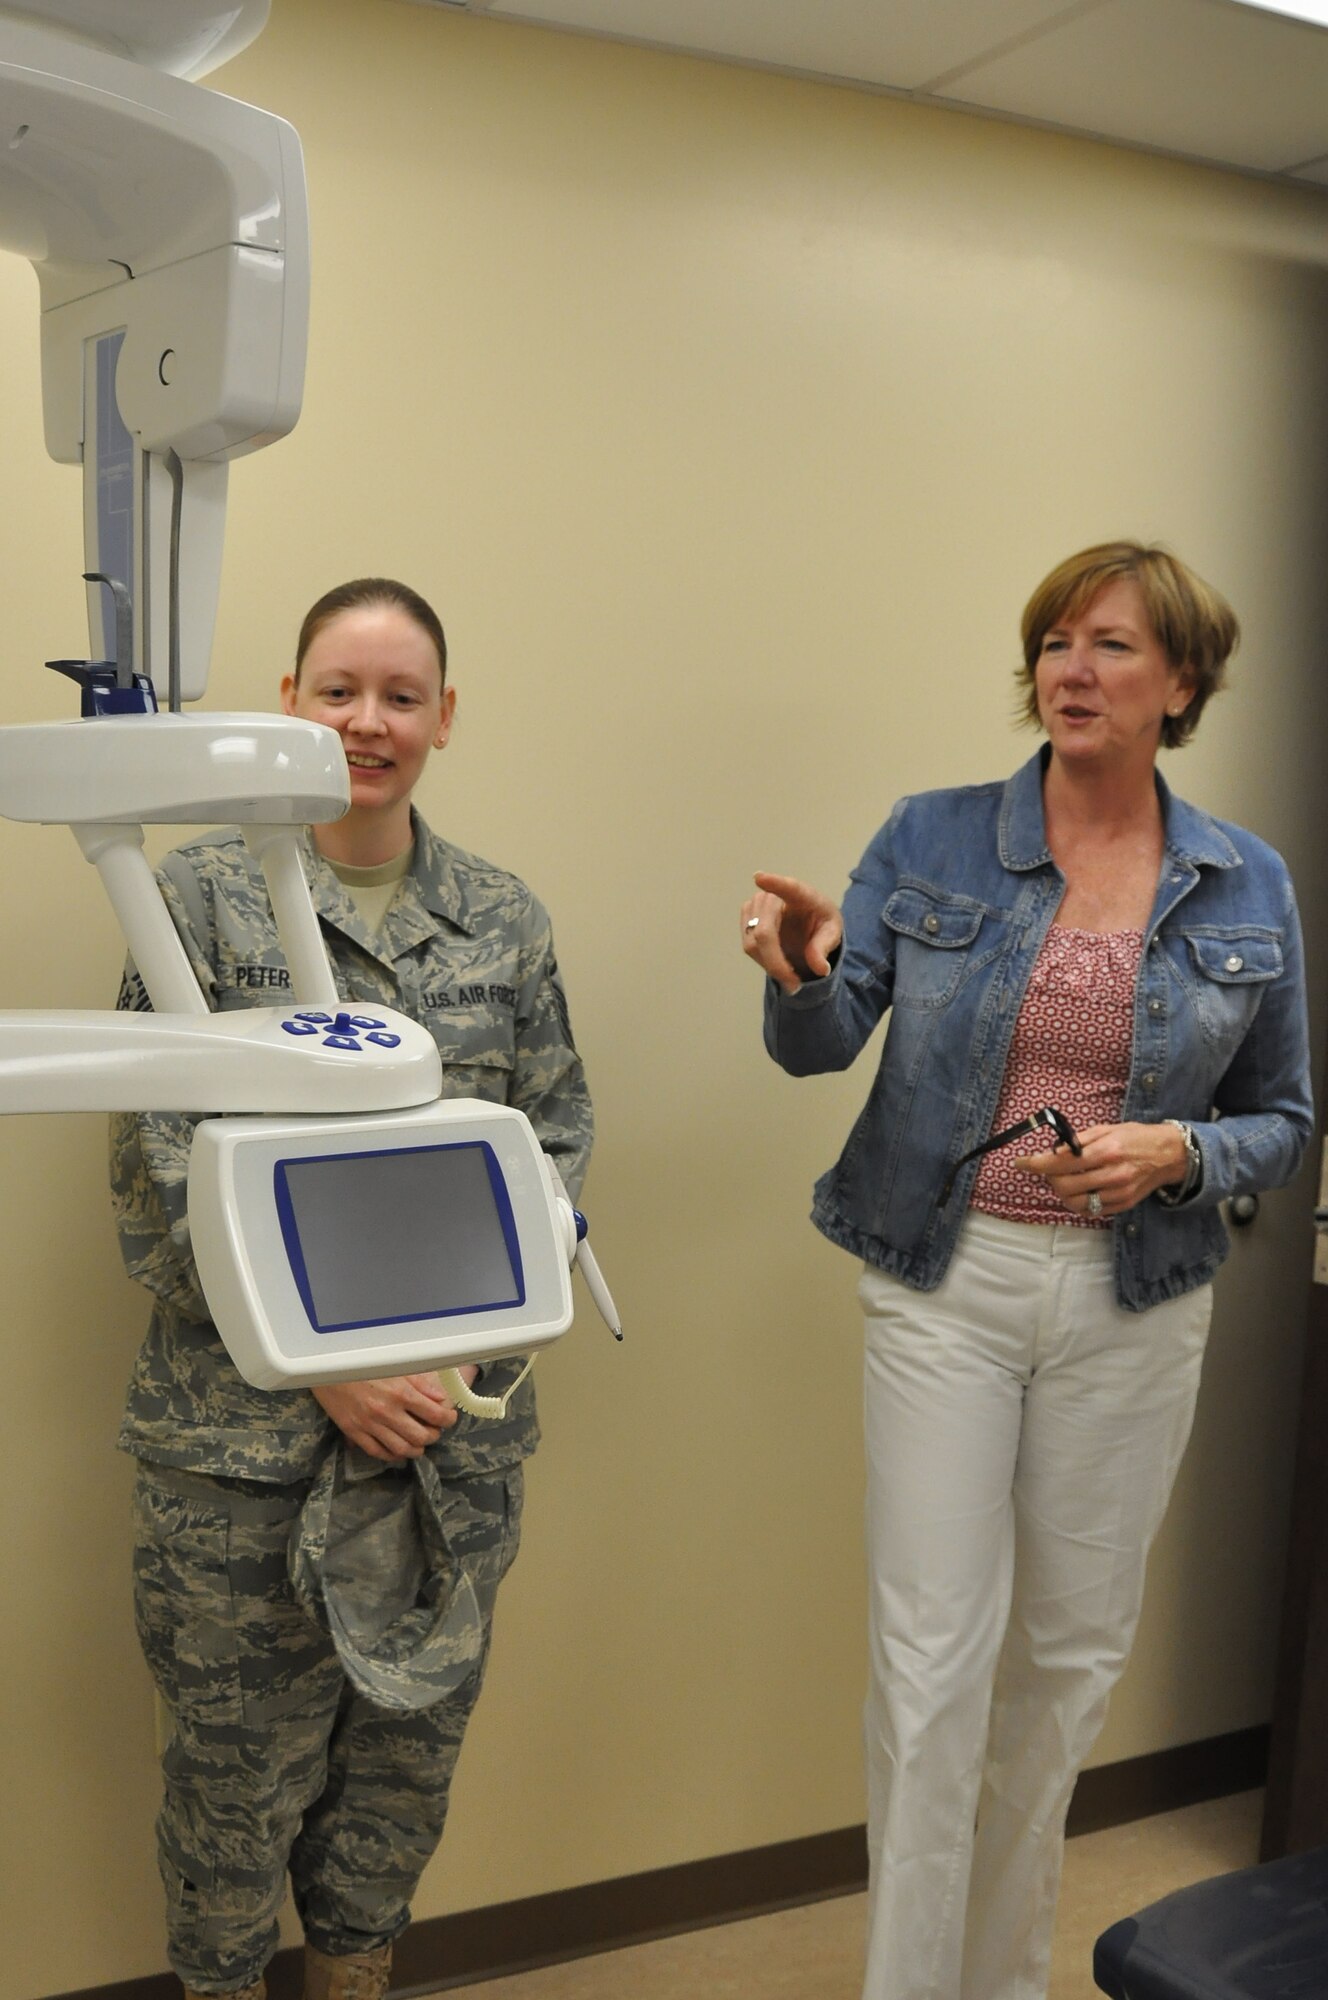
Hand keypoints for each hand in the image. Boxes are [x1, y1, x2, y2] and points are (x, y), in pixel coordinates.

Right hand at [312, 1366, 479, 1461]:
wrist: (326, 1367)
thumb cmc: (362, 1362)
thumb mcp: (394, 1366)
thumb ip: (419, 1382)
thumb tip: (441, 1397)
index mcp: (400, 1393)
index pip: (435, 1415)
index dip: (448, 1419)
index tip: (449, 1417)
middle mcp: (387, 1412)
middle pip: (421, 1437)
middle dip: (433, 1436)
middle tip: (434, 1430)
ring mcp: (370, 1425)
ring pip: (402, 1449)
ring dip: (416, 1449)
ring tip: (419, 1443)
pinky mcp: (354, 1433)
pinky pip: (378, 1452)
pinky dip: (392, 1455)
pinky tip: (398, 1450)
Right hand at [741, 872, 843, 994]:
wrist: (808, 924)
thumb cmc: (822, 922)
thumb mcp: (832, 934)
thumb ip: (824, 949)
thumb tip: (820, 968)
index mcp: (801, 894)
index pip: (787, 887)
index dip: (774, 883)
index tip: (759, 878)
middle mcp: (773, 897)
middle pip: (765, 933)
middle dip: (777, 963)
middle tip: (795, 984)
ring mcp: (756, 906)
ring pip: (753, 943)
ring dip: (771, 965)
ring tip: (791, 975)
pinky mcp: (746, 919)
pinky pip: (749, 947)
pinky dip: (764, 961)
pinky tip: (779, 964)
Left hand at [1013, 1122, 1190, 1218]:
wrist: (1170, 1156)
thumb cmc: (1136, 1137)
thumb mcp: (1108, 1129)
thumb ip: (1079, 1141)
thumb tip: (1053, 1151)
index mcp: (1107, 1151)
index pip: (1061, 1163)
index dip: (1036, 1164)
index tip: (1020, 1163)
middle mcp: (1112, 1175)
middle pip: (1064, 1186)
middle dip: (1048, 1177)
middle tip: (1049, 1168)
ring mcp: (1118, 1194)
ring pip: (1074, 1203)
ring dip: (1061, 1192)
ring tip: (1065, 1179)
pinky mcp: (1122, 1206)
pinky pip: (1090, 1211)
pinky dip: (1078, 1202)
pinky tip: (1080, 1189)